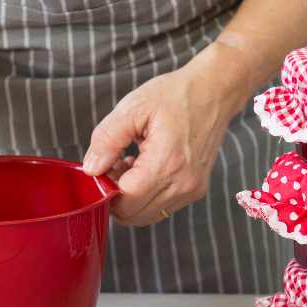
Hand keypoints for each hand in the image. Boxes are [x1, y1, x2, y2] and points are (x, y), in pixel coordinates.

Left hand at [83, 42, 251, 225]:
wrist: (214, 91)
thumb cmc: (176, 95)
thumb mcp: (132, 108)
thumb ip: (106, 140)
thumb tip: (92, 169)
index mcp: (167, 163)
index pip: (126, 201)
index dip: (106, 189)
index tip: (103, 168)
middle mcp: (183, 183)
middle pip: (134, 215)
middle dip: (117, 196)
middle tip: (114, 166)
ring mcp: (191, 189)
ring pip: (146, 215)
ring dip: (131, 197)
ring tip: (130, 165)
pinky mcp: (195, 190)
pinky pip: (161, 207)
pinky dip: (147, 195)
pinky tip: (144, 168)